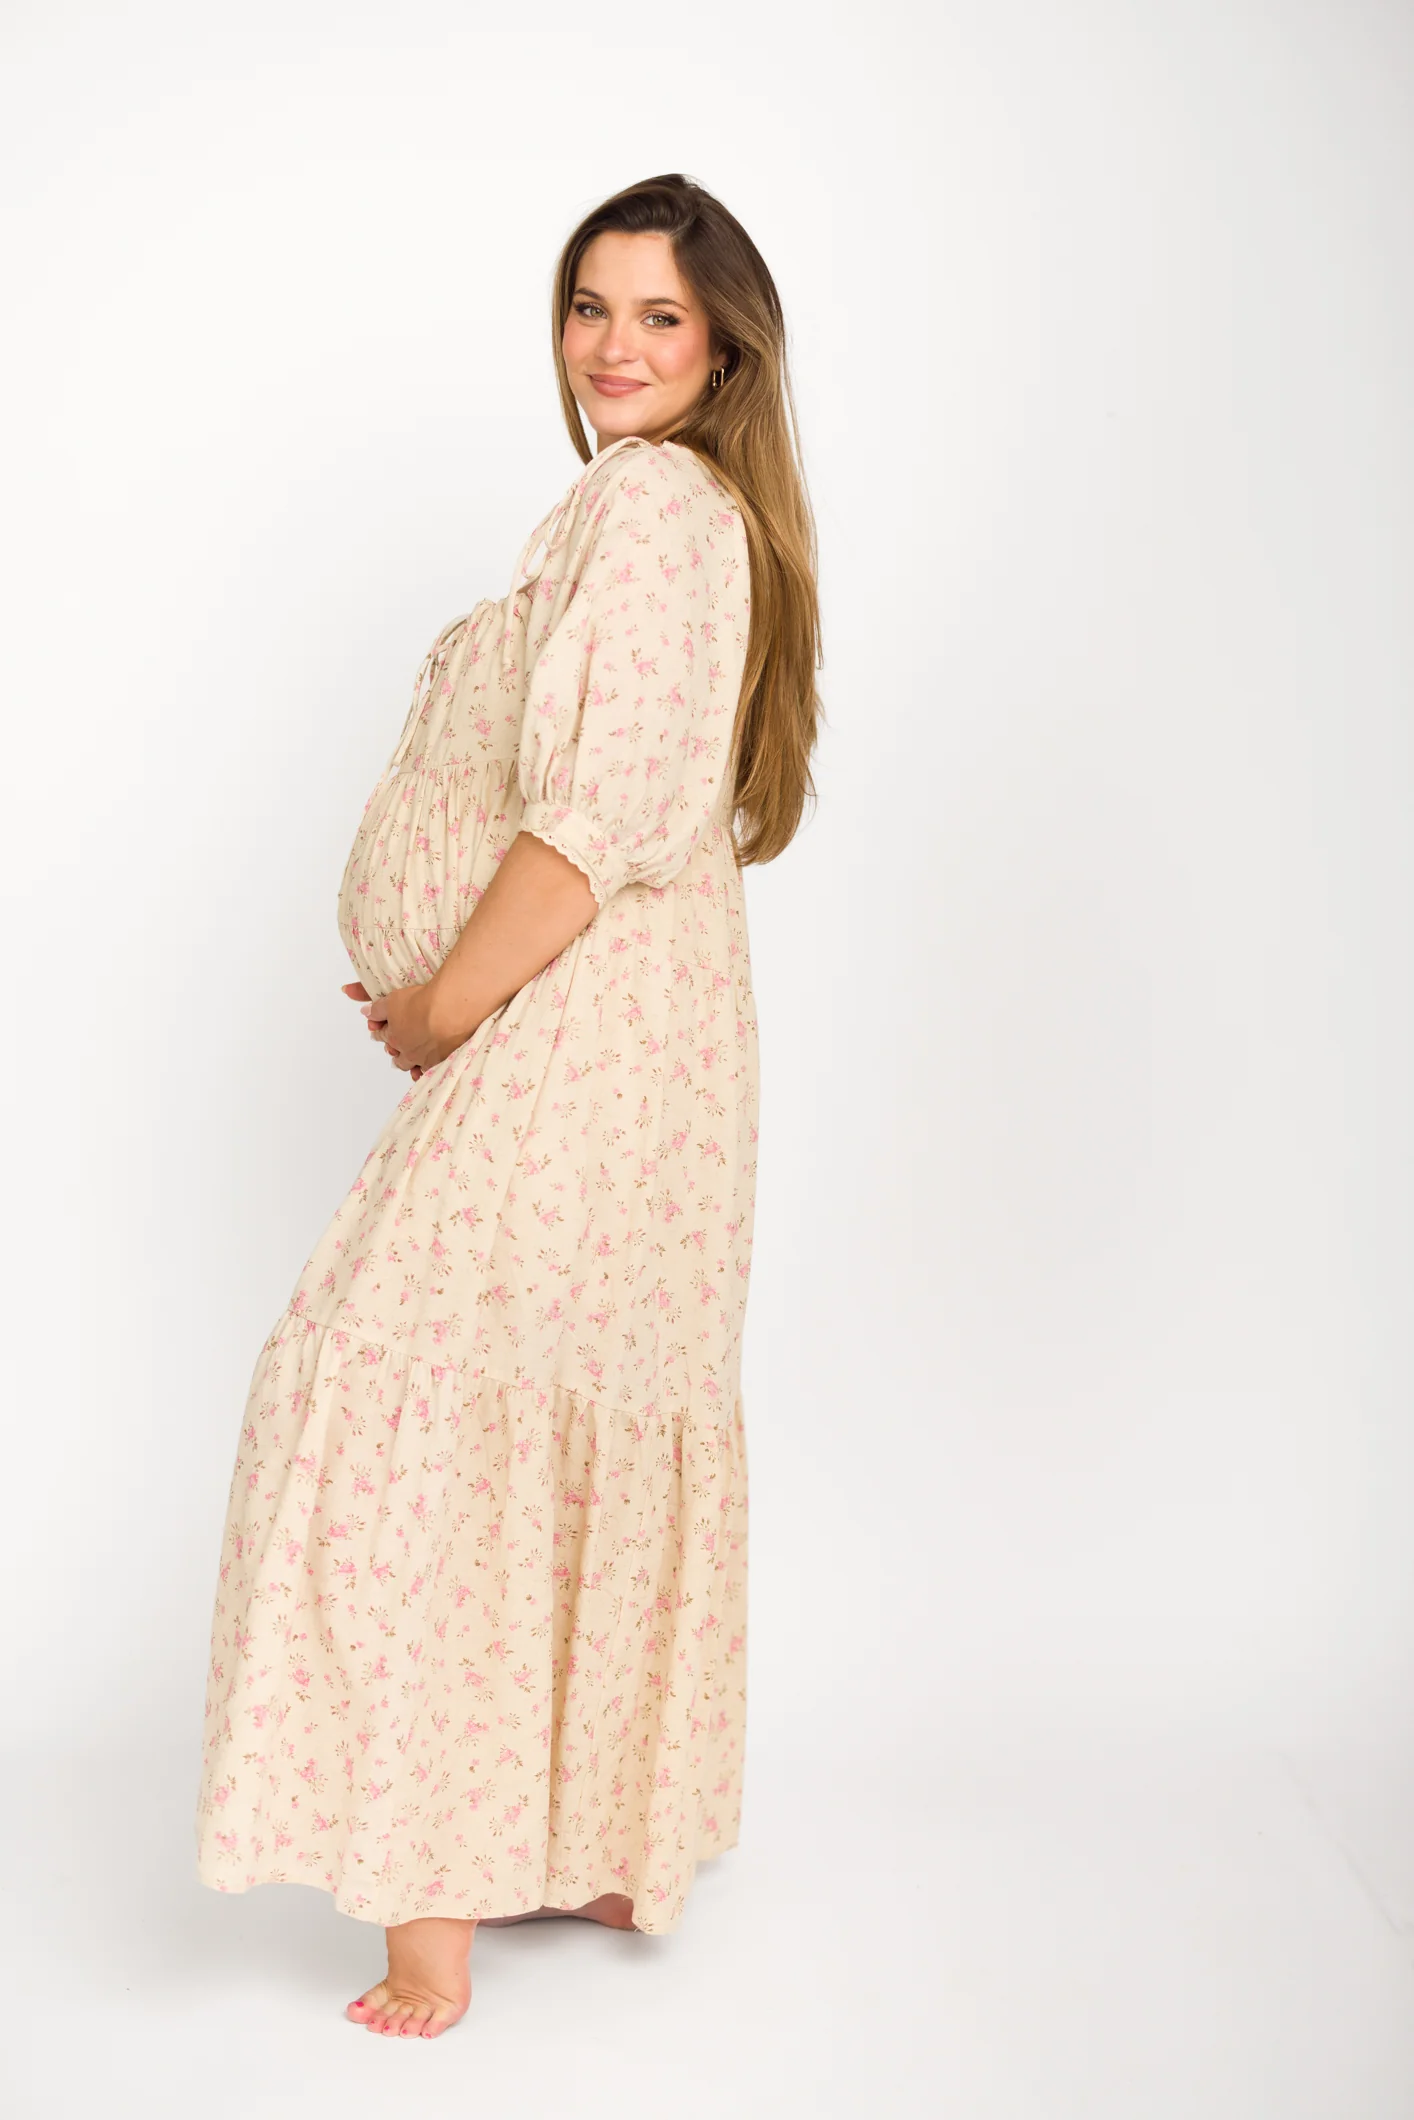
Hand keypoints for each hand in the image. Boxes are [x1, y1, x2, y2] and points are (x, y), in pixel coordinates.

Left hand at [341, 980, 468, 1077]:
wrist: (451, 1011)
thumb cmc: (421, 1003)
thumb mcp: (393, 1000)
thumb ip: (378, 1009)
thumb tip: (365, 1012)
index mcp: (394, 1037)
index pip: (383, 1035)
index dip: (380, 1032)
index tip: (377, 1031)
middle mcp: (408, 1052)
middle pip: (398, 1056)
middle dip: (394, 1051)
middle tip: (393, 1049)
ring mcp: (426, 1059)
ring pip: (414, 1066)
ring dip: (410, 1064)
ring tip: (410, 1062)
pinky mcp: (444, 1062)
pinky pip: (432, 1072)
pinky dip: (426, 1071)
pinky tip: (426, 1070)